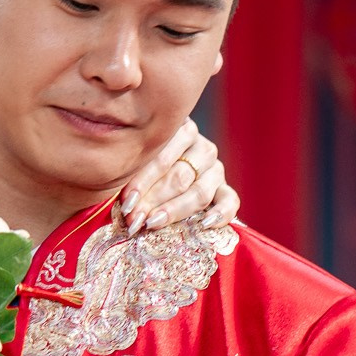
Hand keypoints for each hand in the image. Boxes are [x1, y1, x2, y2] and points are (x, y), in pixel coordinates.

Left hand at [120, 118, 237, 234]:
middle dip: (153, 200)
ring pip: (199, 192)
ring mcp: (215, 169)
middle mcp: (201, 148)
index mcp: (178, 131)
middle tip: (134, 218)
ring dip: (174, 210)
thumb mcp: (133, 160)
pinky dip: (220, 213)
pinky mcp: (224, 189)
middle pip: (179, 177)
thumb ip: (129, 171)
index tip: (126, 201)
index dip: (142, 181)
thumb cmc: (137, 164)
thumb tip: (125, 202)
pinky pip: (230, 201)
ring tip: (153, 223)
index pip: (162, 157)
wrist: (161, 173)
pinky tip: (205, 224)